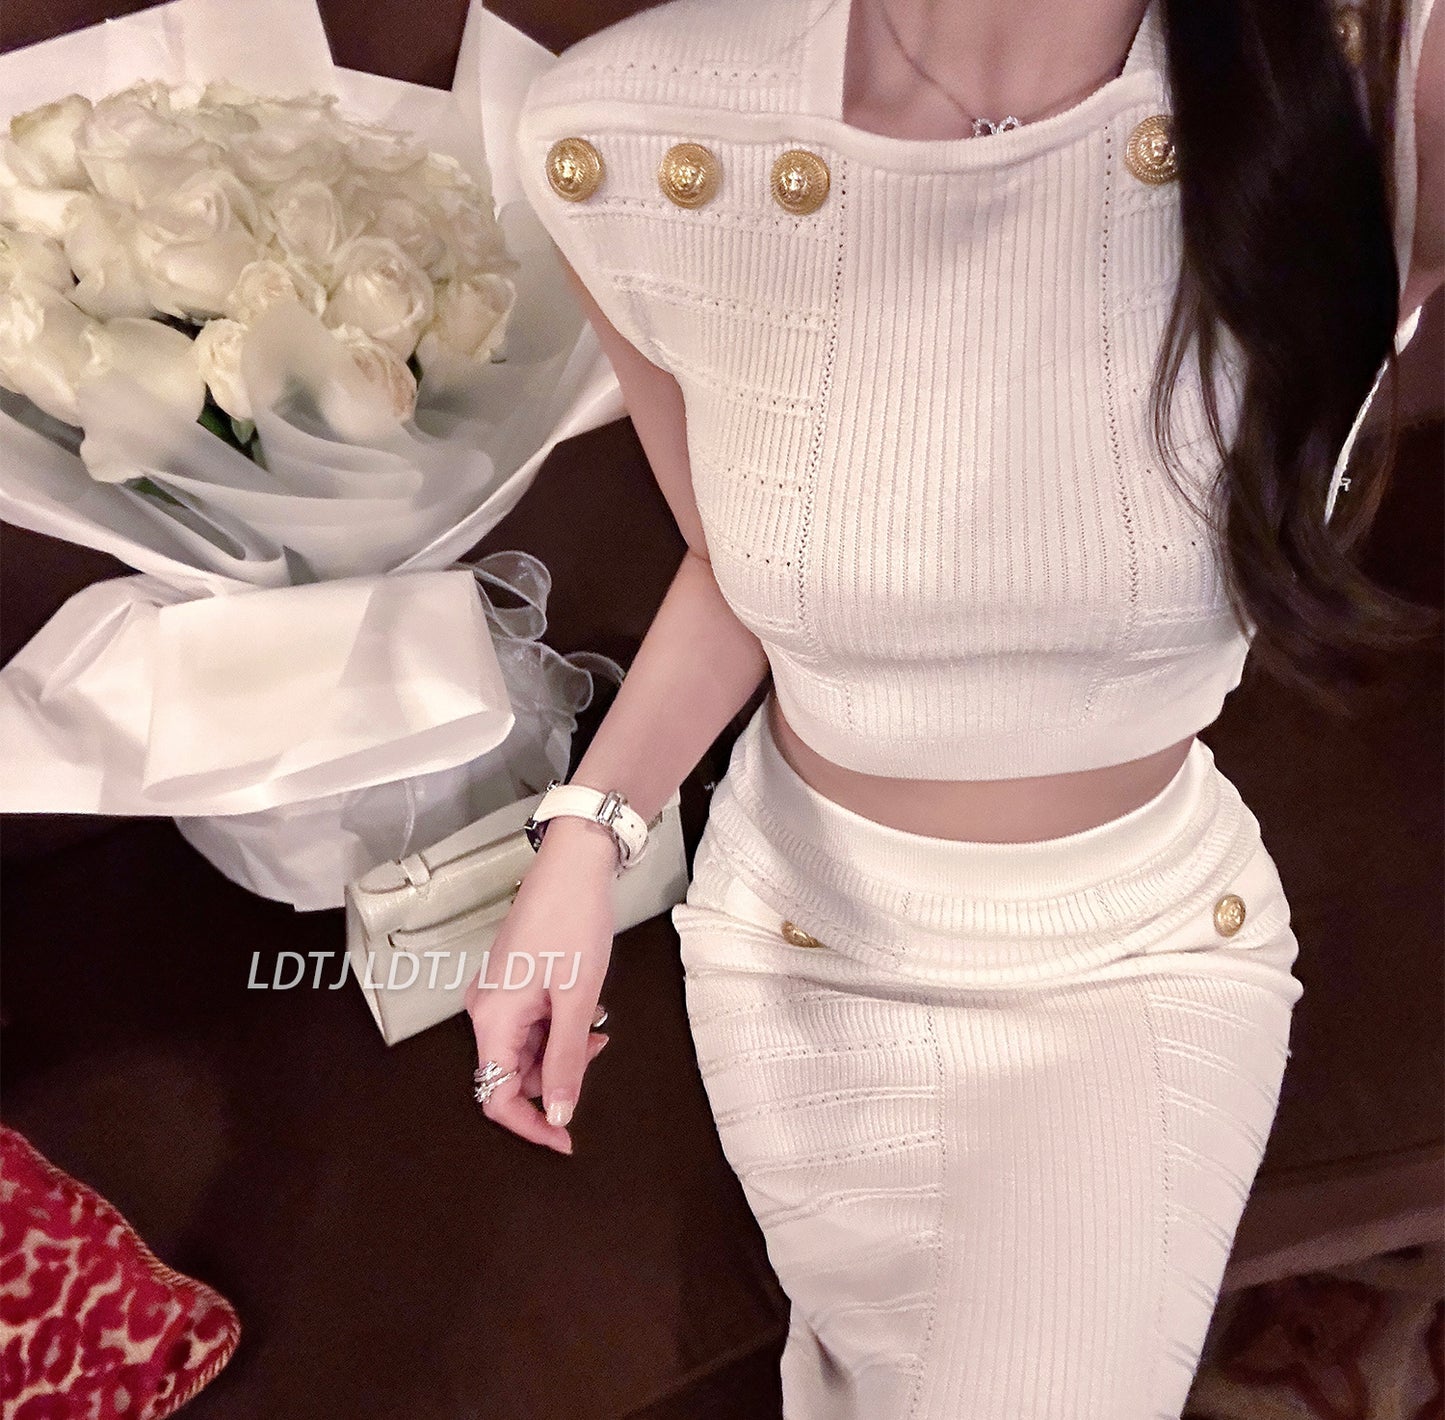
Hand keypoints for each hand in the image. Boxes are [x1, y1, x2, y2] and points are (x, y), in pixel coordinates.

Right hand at [464, 818, 618, 1154]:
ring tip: (597, 1027)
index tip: (566, 1139)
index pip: (496, 1096)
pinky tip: (585, 1011)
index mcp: (492, 1018)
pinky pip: (530, 1023)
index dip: (530, 1125)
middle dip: (556, 1077)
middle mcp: (485, 1009)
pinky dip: (559, 1028)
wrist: (573, 866)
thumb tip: (558, 1113)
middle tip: (596, 1052)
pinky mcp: (512, 979)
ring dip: (562, 1051)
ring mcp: (497, 993)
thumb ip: (566, 1060)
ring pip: (525, 1048)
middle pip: (512, 1073)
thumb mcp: (577, 998)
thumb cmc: (573, 922)